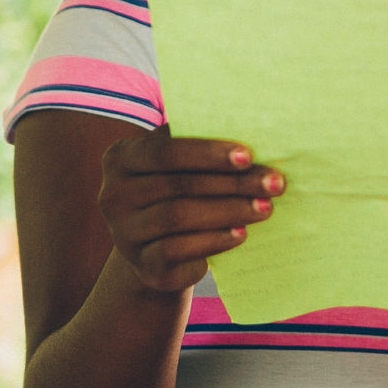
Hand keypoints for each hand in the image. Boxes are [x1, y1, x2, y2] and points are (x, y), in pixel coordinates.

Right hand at [97, 124, 284, 292]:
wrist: (162, 251)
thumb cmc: (181, 190)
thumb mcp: (184, 164)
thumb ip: (200, 142)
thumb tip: (250, 121)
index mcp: (121, 158)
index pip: (165, 152)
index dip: (208, 153)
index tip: (249, 155)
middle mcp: (113, 195)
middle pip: (179, 186)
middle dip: (233, 184)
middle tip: (274, 183)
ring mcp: (124, 233)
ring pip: (178, 217)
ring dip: (229, 211)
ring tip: (265, 207)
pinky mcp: (142, 266)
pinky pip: (176, 251)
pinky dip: (213, 241)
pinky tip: (241, 234)